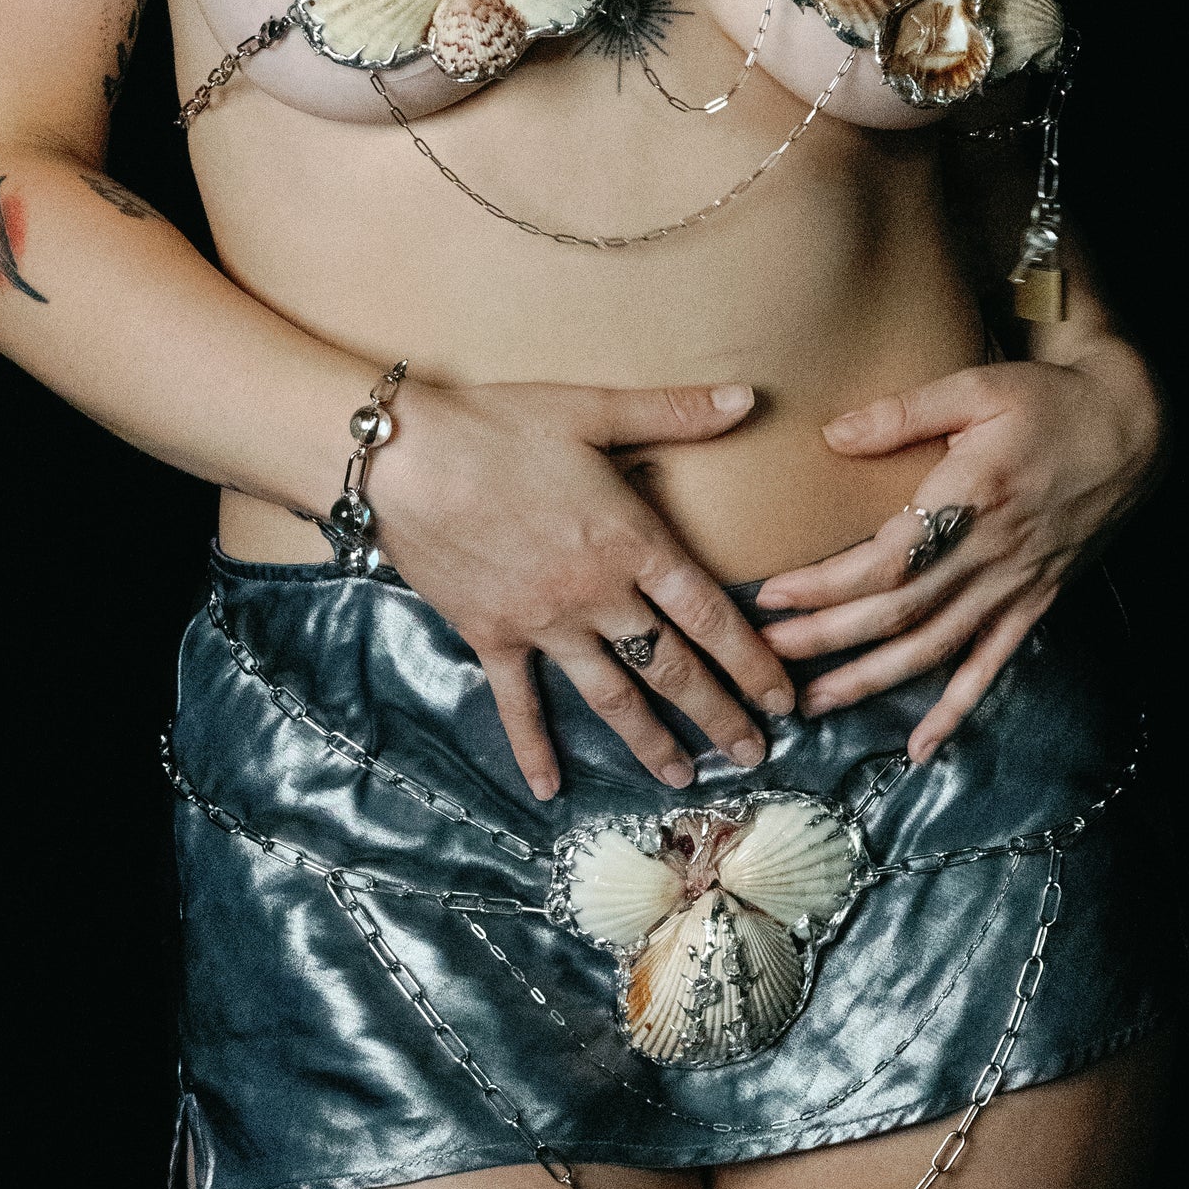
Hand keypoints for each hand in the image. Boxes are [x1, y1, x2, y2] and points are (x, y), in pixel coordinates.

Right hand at [369, 380, 794, 802]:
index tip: (785, 699)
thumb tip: (747, 398)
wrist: (403, 459)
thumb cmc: (498, 425)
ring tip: (682, 778)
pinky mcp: (491, 636)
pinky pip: (518, 703)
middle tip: (753, 755)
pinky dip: (533, 748)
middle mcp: (596, 594)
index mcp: (630, 540)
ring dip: (649, 742)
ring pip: (610, 695)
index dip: (751, 660)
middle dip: (717, 715)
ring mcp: (544, 623)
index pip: (709, 614)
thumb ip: (672, 412)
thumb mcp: (591, 408)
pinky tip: (549, 790)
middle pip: (671, 667)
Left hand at [754, 341, 1163, 762]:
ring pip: (934, 649)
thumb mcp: (976, 388)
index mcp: (971, 500)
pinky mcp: (1035, 603)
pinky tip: (921, 745)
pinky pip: (991, 666)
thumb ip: (903, 413)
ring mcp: (1014, 586)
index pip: (887, 560)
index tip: (773, 596)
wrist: (1130, 430)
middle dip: (828, 640)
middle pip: (899, 613)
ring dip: (871, 681)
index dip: (828, 585)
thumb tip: (834, 436)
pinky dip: (957, 710)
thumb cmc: (1049, 402)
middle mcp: (991, 555)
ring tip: (814, 702)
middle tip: (766, 659)